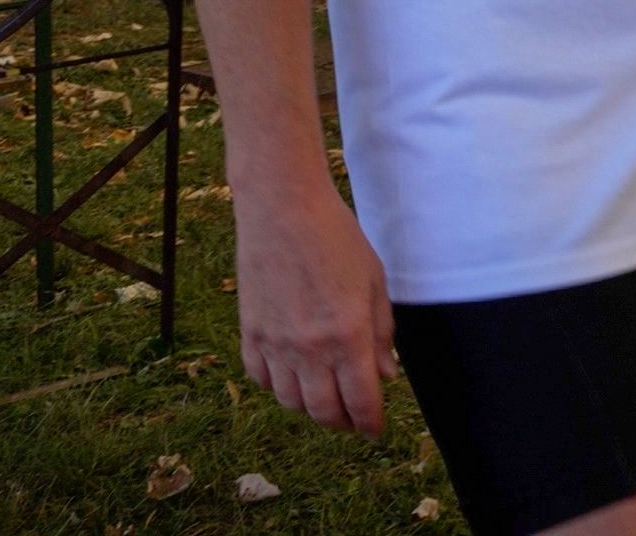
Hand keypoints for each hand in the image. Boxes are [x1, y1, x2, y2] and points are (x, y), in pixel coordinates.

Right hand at [232, 182, 398, 434]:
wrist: (283, 207)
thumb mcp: (375, 281)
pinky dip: (277, 386)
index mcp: (348, 335)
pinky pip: (260, 379)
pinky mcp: (250, 332)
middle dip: (344, 423)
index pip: (361, 402)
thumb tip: (385, 376)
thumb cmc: (336, 237)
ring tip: (325, 396)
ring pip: (291, 402)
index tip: (376, 428)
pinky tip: (292, 373)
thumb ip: (382, 333)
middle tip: (353, 417)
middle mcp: (310, 348)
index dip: (371, 423)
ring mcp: (275, 343)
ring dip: (311, 407)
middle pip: (324, 412)